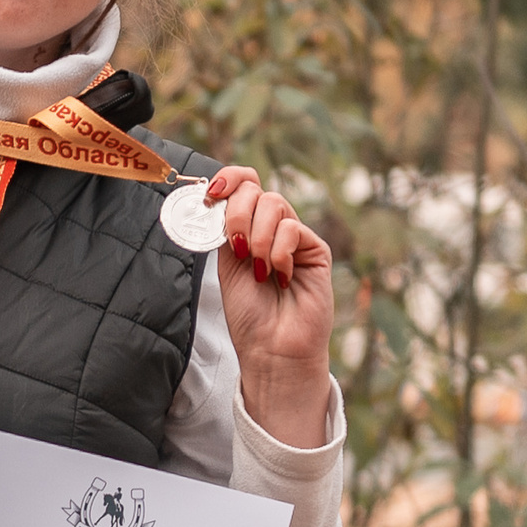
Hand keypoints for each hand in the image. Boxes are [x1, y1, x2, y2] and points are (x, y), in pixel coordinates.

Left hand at [204, 166, 333, 448]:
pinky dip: (278, 251)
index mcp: (245, 228)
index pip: (243, 183)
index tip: (211, 194)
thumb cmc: (248, 314)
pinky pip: (293, 229)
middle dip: (237, 213)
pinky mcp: (315, 250)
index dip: (228, 179)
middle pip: (255, 189)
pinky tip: (279, 275)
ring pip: (274, 204)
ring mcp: (294, 237)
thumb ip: (224, 230)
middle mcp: (270, 228)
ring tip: (258, 269)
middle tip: (236, 247)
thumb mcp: (225, 266)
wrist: (271, 347)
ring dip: (257, 236)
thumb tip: (216, 197)